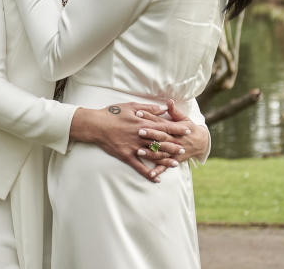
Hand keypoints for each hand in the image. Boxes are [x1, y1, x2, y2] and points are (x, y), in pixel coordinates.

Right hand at [70, 102, 194, 183]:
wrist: (96, 125)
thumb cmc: (112, 113)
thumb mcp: (131, 106)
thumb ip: (148, 108)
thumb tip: (163, 108)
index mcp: (143, 123)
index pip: (164, 127)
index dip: (177, 129)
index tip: (187, 130)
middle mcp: (140, 136)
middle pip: (161, 142)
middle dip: (174, 146)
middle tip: (184, 149)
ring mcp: (134, 147)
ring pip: (153, 155)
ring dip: (165, 160)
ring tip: (176, 163)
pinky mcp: (126, 155)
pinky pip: (139, 167)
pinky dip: (148, 173)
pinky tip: (156, 178)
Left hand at [133, 99, 209, 168]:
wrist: (201, 142)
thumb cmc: (189, 127)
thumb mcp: (183, 118)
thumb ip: (174, 111)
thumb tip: (169, 101)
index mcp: (175, 128)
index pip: (161, 121)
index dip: (150, 117)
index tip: (138, 113)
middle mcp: (175, 140)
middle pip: (161, 137)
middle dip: (150, 134)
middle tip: (139, 131)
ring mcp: (175, 151)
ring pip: (162, 152)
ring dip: (151, 153)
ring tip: (139, 152)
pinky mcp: (175, 160)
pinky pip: (166, 166)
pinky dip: (158, 171)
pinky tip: (150, 175)